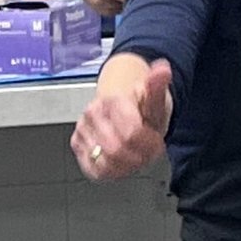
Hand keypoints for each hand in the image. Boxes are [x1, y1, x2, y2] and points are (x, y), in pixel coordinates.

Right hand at [72, 60, 172, 180]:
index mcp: (113, 100)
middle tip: (146, 150)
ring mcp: (83, 130)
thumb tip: (163, 70)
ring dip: (128, 164)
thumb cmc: (140, 106)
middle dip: (139, 156)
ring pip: (106, 163)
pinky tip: (122, 161)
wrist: (124, 107)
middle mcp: (93, 113)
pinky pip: (95, 169)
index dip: (149, 144)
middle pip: (117, 150)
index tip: (156, 141)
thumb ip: (158, 86)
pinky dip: (113, 170)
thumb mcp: (155, 98)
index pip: (131, 133)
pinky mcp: (78, 145)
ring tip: (135, 154)